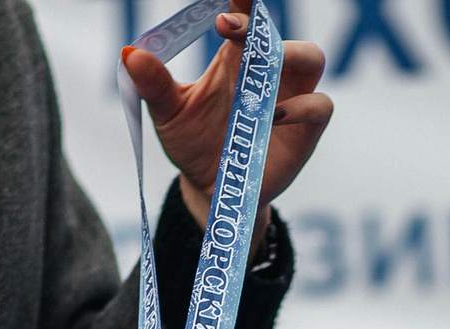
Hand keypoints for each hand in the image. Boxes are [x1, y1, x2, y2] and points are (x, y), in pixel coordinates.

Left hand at [121, 2, 332, 239]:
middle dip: (260, 27)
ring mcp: (291, 99)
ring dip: (290, 56)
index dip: (241, 1)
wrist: (212, 189)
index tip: (221, 4)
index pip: (244, 18)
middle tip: (227, 29)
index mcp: (236, 58)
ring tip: (259, 73)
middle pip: (281, 33)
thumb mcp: (169, 114)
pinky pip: (320, 106)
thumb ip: (154, 84)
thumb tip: (130, 54)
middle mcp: (267, 73)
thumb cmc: (193, 143)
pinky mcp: (305, 133)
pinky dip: (302, 106)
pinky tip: (274, 116)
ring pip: (312, 59)